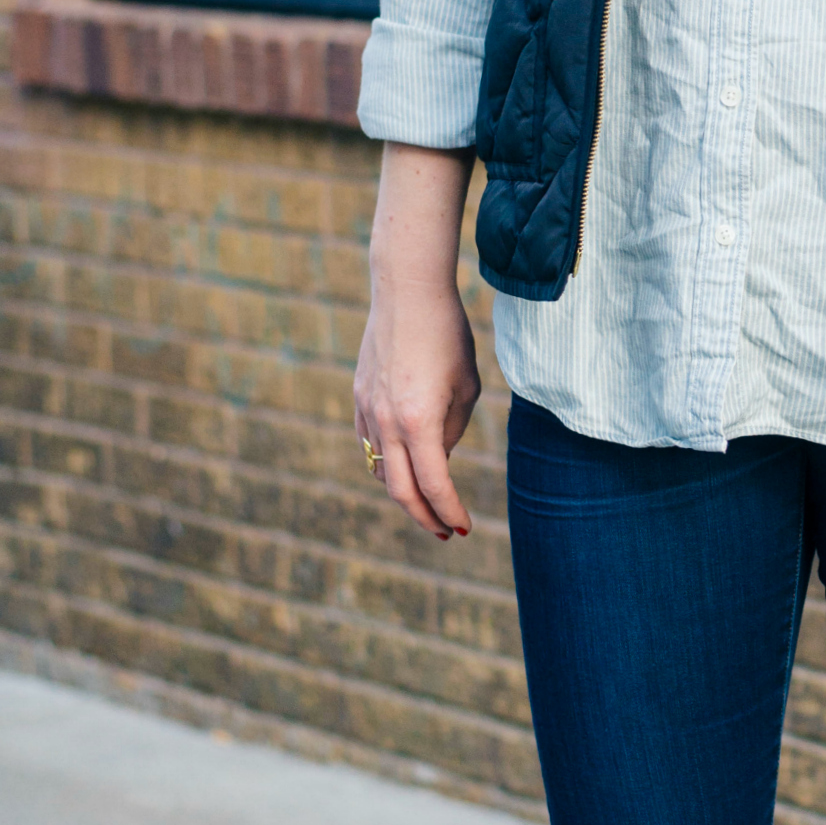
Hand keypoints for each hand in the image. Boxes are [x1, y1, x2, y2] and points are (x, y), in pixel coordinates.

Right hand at [353, 146, 480, 539]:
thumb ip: (451, 431)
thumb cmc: (448, 336)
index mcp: (419, 422)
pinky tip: (405, 469)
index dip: (451, 511)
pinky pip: (369, 446)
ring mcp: (367, 411)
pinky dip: (387, 466)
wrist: (406, 292)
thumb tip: (438, 459)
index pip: (434, 485)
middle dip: (424, 517)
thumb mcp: (466, 387)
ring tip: (429, 504)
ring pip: (381, 470)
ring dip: (405, 493)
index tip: (465, 527)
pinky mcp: (359, 398)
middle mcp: (387, 422)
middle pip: (400, 491)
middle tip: (446, 531)